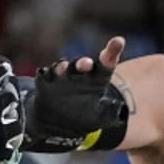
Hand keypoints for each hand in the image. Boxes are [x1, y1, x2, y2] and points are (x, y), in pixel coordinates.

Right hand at [22, 36, 127, 153]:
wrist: (59, 123)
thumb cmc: (85, 116)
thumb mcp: (101, 117)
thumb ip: (110, 112)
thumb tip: (119, 109)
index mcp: (97, 79)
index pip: (106, 63)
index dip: (112, 51)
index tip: (119, 41)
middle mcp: (79, 75)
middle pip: (83, 65)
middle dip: (84, 63)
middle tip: (87, 64)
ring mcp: (62, 78)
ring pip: (63, 68)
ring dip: (62, 67)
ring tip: (63, 67)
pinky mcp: (46, 83)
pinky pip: (45, 76)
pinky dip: (45, 74)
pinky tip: (44, 74)